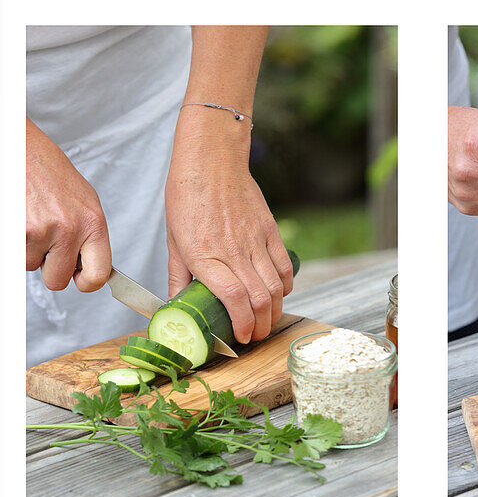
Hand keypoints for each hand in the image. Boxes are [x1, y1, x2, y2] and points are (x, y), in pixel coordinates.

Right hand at [26, 119, 111, 292]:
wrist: (20, 146)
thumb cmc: (46, 168)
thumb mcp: (82, 200)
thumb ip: (88, 234)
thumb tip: (89, 263)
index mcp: (93, 222)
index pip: (99, 275)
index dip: (87, 282)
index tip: (80, 279)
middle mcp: (70, 228)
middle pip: (59, 280)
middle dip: (50, 267)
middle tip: (47, 245)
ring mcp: (42, 230)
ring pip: (32, 265)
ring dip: (30, 249)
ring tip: (32, 220)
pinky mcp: (19, 230)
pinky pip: (16, 254)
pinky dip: (16, 241)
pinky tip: (22, 218)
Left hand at [165, 110, 292, 344]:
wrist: (211, 158)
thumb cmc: (187, 195)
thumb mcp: (173, 239)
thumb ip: (178, 276)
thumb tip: (176, 304)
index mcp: (205, 255)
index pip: (233, 299)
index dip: (241, 324)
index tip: (240, 337)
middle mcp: (233, 251)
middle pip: (259, 300)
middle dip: (260, 326)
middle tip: (253, 335)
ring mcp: (255, 241)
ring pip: (275, 289)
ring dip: (273, 312)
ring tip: (265, 321)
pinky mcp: (269, 231)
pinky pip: (284, 268)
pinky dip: (284, 288)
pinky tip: (276, 294)